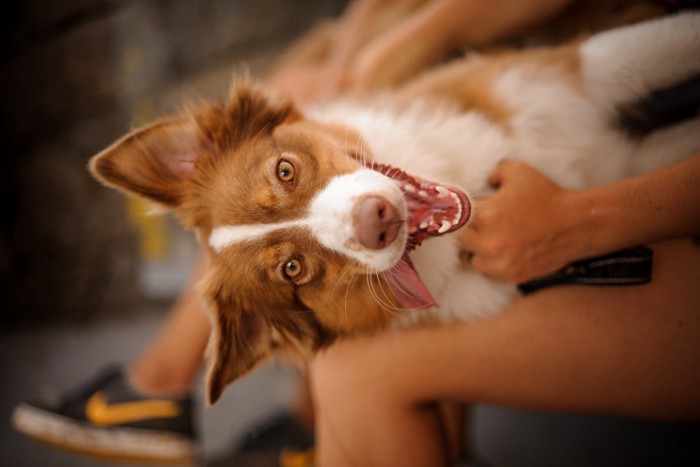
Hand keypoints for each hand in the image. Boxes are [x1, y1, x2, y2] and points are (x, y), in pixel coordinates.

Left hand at [460, 160, 585, 282]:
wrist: (576, 224)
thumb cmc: (546, 196)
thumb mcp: (518, 171)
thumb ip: (493, 172)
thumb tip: (482, 181)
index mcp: (486, 216)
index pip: (456, 218)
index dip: (460, 214)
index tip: (466, 212)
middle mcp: (488, 243)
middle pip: (460, 241)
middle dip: (467, 232)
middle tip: (478, 226)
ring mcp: (499, 263)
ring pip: (471, 260)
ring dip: (476, 250)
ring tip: (490, 239)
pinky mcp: (510, 276)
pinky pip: (489, 272)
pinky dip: (491, 263)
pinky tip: (503, 251)